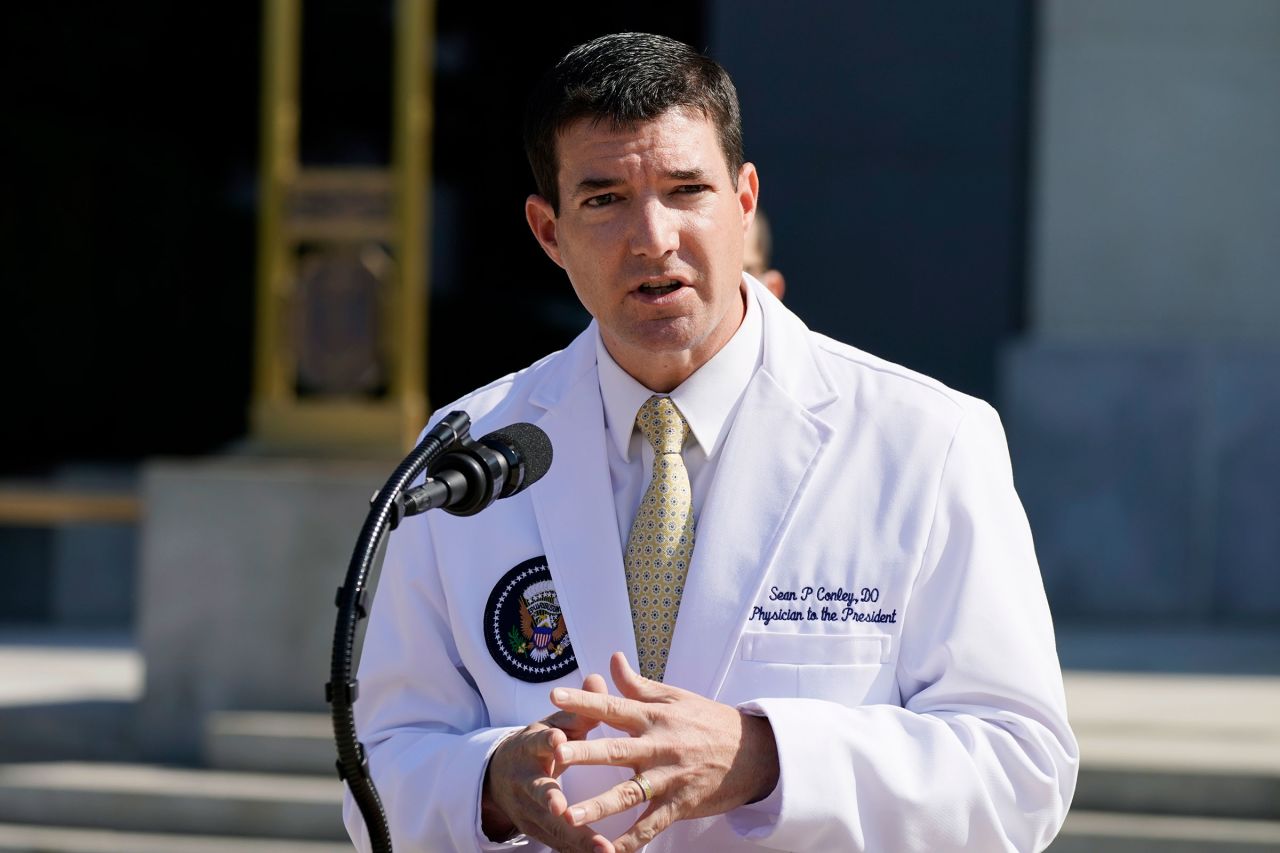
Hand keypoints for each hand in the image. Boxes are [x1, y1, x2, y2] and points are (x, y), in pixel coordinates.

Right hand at [482, 672, 614, 851]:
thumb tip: (597, 679)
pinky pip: (562, 845)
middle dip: (550, 803)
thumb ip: (577, 709)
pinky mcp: (539, 832)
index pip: (536, 743)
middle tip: (563, 810)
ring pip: (552, 827)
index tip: (557, 740)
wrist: (501, 778)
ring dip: (576, 839)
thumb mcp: (552, 724)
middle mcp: (526, 782)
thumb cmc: (539, 745)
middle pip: (538, 793)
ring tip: (602, 849)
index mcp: (529, 749)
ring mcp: (530, 810)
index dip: (546, 742)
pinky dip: (580, 852)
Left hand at [549, 652, 779, 852]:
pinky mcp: (680, 804)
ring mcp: (669, 778)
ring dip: (598, 806)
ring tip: (569, 816)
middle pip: (615, 750)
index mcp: (654, 717)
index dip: (585, 700)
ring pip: (628, 793)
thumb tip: (612, 659)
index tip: (555, 694)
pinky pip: (651, 825)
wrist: (755, 752)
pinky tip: (608, 852)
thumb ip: (638, 685)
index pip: (614, 706)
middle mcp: (658, 746)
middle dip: (585, 753)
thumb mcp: (676, 698)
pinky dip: (631, 841)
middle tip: (555, 755)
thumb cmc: (710, 722)